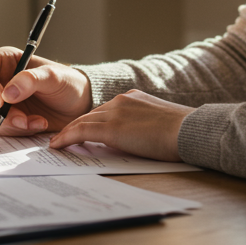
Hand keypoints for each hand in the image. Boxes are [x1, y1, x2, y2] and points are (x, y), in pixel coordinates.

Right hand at [0, 47, 92, 135]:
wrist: (78, 105)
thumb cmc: (67, 83)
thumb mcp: (54, 76)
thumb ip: (30, 80)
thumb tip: (7, 94)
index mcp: (4, 61)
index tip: (2, 100)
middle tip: (22, 118)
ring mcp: (0, 101)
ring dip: (9, 123)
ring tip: (35, 122)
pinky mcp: (6, 119)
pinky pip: (0, 128)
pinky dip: (17, 131)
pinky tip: (37, 125)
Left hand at [48, 90, 193, 161]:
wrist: (189, 130)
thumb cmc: (183, 133)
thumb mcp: (160, 124)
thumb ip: (144, 126)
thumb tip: (136, 140)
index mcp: (133, 98)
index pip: (104, 111)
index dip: (89, 122)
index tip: (79, 131)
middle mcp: (122, 100)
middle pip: (89, 115)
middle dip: (74, 127)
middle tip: (60, 137)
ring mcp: (115, 112)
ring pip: (82, 122)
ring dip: (66, 133)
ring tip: (56, 143)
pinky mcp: (112, 128)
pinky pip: (81, 131)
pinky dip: (66, 138)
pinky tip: (57, 146)